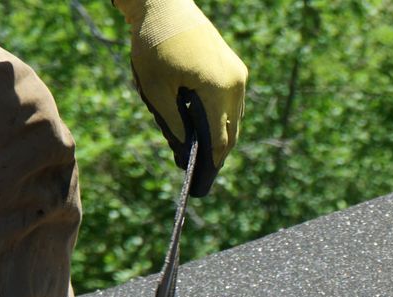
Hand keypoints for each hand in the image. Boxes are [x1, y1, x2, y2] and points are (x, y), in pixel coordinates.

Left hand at [117, 0, 245, 191]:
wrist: (165, 4)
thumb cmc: (154, 44)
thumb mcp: (156, 89)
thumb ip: (173, 123)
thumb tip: (186, 150)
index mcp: (217, 90)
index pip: (220, 139)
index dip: (211, 165)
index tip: (202, 184)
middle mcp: (235, 84)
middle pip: (231, 132)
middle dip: (218, 154)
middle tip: (204, 176)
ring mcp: (237, 74)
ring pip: (234, 118)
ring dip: (221, 136)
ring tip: (205, 156)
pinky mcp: (234, 67)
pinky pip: (232, 102)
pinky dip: (221, 118)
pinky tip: (207, 128)